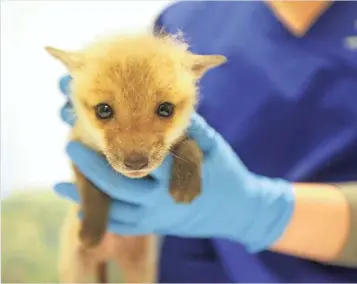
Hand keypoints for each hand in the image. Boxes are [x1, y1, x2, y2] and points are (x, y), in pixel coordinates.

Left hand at [55, 77, 294, 251]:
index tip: (96, 124)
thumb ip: (194, 127)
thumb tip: (170, 104)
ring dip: (88, 196)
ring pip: (116, 209)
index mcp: (177, 176)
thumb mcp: (214, 147)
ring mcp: (158, 217)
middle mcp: (163, 199)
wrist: (239, 211)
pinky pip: (123, 225)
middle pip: (120, 185)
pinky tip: (82, 207)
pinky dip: (102, 217)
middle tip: (70, 146)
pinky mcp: (156, 226)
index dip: (115, 141)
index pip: (142, 157)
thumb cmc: (228, 174)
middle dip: (92, 167)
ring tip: (63, 181)